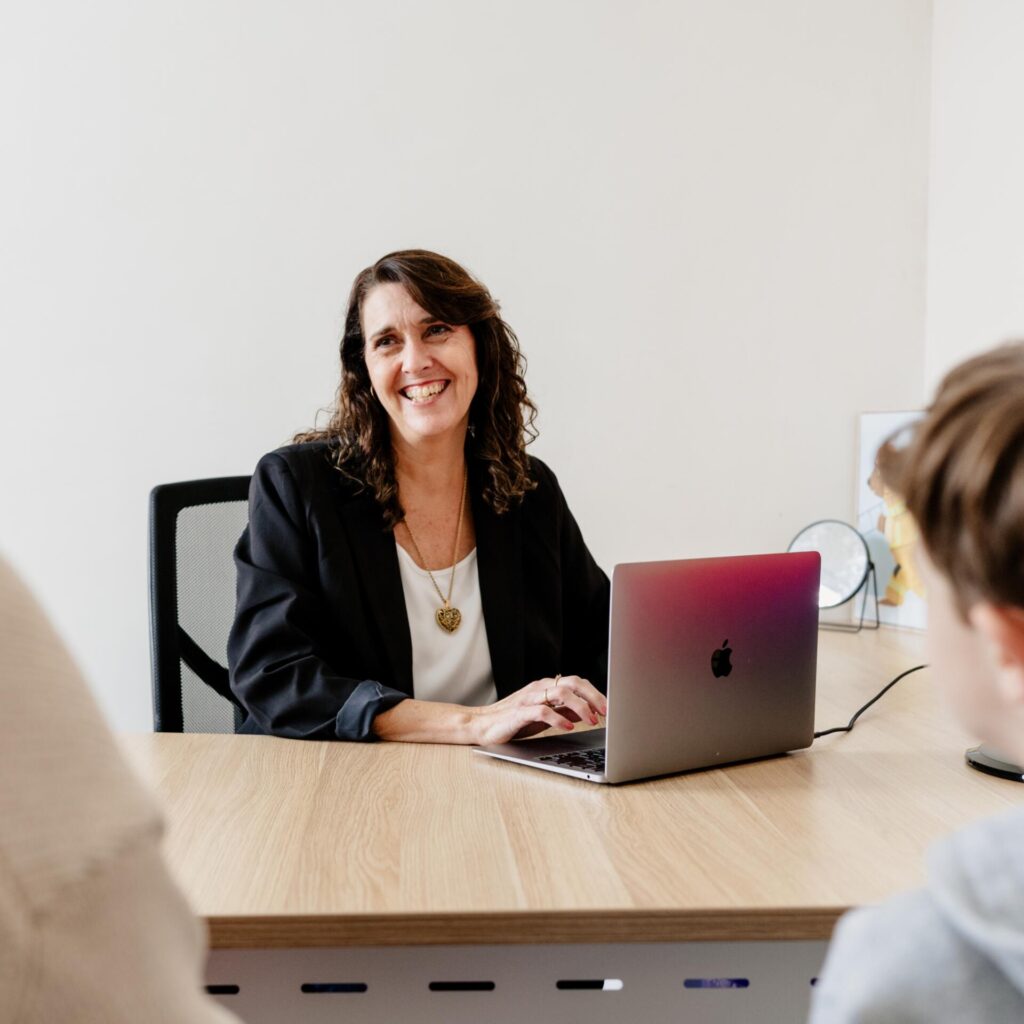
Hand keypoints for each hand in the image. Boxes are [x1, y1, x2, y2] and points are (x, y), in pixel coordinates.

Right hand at [469, 675, 606, 745]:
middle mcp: (539, 689)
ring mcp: (529, 699)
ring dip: (580, 706)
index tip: (609, 707)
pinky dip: (558, 718)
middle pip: (572, 682)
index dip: (595, 693)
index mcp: (546, 687)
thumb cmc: (513, 721)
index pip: (576, 682)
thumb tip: (587, 711)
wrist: (482, 726)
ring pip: (560, 693)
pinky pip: (542, 711)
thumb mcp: (544, 716)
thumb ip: (563, 711)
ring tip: (591, 720)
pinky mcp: (519, 713)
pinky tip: (569, 727)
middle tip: (606, 712)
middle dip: (593, 696)